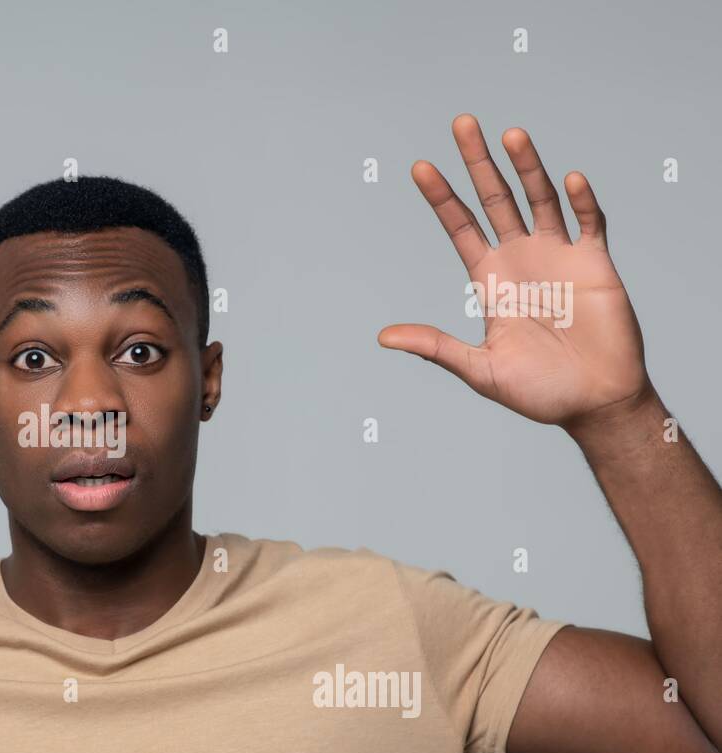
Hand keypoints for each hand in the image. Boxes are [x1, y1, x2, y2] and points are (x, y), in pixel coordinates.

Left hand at [379, 114, 652, 427]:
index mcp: (489, 280)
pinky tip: (569, 179)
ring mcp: (558, 257)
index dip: (441, 197)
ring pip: (539, 199)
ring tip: (511, 135)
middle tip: (462, 122)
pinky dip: (581, 201)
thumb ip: (435, 348)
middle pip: (495, 199)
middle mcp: (521, 259)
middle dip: (479, 163)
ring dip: (527, 167)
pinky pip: (589, 222)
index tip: (420, 167)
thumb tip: (383, 337)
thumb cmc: (538, 391)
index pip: (460, 226)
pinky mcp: (595, 264)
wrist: (595, 402)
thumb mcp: (478, 369)